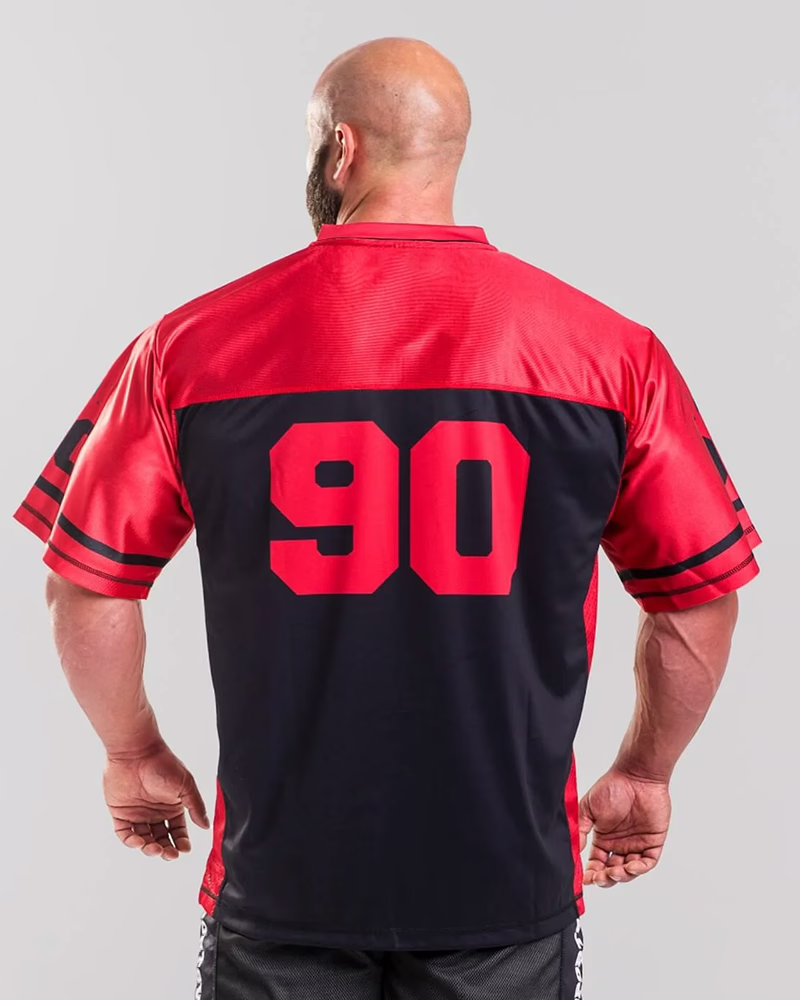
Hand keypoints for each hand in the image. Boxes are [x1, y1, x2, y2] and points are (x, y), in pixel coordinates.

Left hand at [103, 740, 209, 860]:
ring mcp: (137, 814)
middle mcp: (155, 812)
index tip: (184, 849)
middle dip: (167, 850)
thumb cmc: (163, 764)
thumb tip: (206, 826)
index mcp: (172, 806)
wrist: (136, 751)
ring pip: (144, 840)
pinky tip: (139, 842)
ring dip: (150, 848)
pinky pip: (125, 834)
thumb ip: (196, 807)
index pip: (178, 831)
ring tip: (155, 849)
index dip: (181, 842)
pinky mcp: (120, 813)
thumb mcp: (185, 785)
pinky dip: (131, 842)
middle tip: (170, 854)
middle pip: (162, 839)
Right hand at [579, 766, 670, 887]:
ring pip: (629, 870)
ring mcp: (637, 844)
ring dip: (622, 876)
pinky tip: (631, 867)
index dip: (591, 873)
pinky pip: (647, 862)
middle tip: (600, 877)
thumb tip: (573, 851)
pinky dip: (639, 868)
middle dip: (606, 878)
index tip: (585, 879)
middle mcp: (620, 844)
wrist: (636, 776)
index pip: (597, 863)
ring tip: (614, 872)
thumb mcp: (588, 808)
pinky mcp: (653, 842)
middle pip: (612, 871)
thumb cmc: (611, 787)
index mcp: (604, 838)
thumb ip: (580, 829)